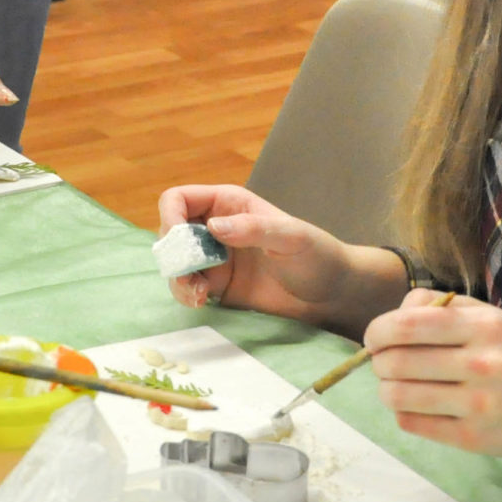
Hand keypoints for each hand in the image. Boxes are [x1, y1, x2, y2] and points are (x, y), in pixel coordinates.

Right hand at [155, 183, 359, 321]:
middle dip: (172, 254)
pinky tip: (202, 301)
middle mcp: (216, 228)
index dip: (169, 215)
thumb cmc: (318, 256)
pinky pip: (187, 286)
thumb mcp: (291, 237)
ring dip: (177, 278)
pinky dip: (186, 294)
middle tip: (188, 275)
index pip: (180, 199)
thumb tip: (213, 227)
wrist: (331, 295)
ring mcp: (215, 259)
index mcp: (229, 204)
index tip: (178, 241)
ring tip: (197, 295)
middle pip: (171, 233)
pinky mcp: (218, 286)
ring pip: (176, 263)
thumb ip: (254, 228)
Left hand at [366, 291, 501, 455]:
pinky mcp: (475, 438)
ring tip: (395, 385)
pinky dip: (403, 413)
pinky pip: (414, 424)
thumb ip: (440, 307)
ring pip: (400, 397)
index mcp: (484, 327)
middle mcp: (482, 364)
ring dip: (387, 389)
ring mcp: (479, 405)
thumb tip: (393, 317)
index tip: (374, 338)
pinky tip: (414, 406)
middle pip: (398, 363)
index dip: (378, 331)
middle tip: (383, 363)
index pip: (409, 325)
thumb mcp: (490, 316)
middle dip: (379, 362)